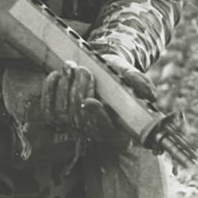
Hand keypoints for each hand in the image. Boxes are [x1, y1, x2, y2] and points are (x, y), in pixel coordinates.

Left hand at [40, 55, 154, 141]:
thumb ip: (138, 84)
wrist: (97, 70)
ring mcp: (71, 123)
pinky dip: (50, 90)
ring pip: (62, 112)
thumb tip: (150, 94)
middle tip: (84, 70)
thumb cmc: (115, 77)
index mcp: (113, 129)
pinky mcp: (56, 114)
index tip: (91, 101)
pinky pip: (48, 109)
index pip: (102, 128)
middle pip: (79, 118)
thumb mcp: (128, 77)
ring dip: (64, 87)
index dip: (95, 117)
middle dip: (79, 91)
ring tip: (71, 66)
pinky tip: (56, 75)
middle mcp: (90, 130)